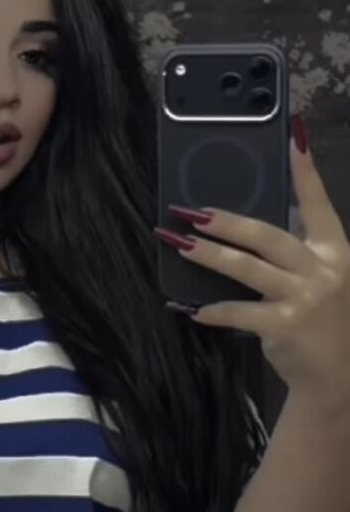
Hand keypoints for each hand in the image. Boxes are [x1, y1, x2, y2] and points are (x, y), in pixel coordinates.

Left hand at [158, 127, 349, 412]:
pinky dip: (212, 311)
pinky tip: (191, 310)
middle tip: (190, 212)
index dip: (305, 170)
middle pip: (266, 235)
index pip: (318, 203)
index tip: (293, 134)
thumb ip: (293, 256)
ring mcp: (304, 297)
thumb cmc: (325, 323)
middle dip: (225, 221)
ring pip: (246, 268)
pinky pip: (237, 312)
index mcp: (334, 251)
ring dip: (208, 256)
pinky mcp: (284, 325)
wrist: (337, 377)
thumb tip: (243, 230)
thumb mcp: (322, 281)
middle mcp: (322, 269)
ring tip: (177, 244)